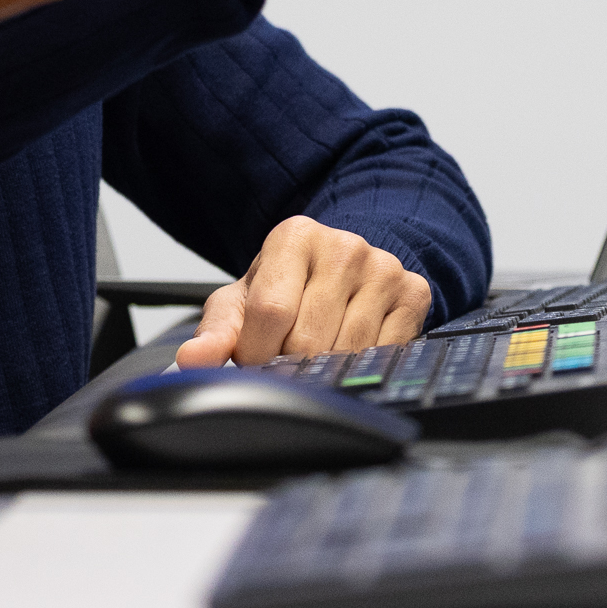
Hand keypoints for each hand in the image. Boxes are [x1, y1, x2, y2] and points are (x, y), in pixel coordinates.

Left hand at [176, 216, 433, 367]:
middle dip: (289, 366)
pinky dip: (363, 367)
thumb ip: (215, 331)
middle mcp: (344, 246)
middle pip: (309, 339)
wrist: (344, 268)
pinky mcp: (414, 293)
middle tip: (284, 363)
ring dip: (326, 371)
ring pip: (349, 352)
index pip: (271, 312)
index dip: (256, 352)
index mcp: (294, 236)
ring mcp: (384, 268)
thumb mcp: (243, 302)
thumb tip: (193, 360)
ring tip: (315, 357)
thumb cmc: (287, 288)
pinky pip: (386, 354)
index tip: (252, 361)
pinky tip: (349, 353)